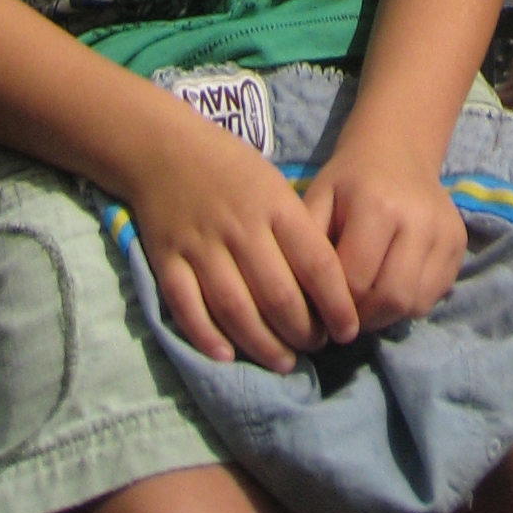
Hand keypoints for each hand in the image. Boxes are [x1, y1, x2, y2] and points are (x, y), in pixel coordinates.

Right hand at [124, 99, 357, 369]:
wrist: (163, 150)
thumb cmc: (230, 170)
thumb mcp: (274, 186)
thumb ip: (296, 230)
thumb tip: (328, 286)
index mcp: (274, 205)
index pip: (316, 263)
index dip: (337, 303)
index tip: (349, 329)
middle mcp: (240, 228)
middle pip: (278, 294)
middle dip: (302, 332)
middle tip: (316, 347)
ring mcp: (200, 246)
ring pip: (235, 308)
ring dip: (263, 344)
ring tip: (284, 362)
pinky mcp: (166, 261)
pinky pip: (187, 307)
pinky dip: (206, 336)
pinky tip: (227, 356)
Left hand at [303, 126, 468, 332]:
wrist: (397, 150)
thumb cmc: (349, 180)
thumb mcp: (318, 201)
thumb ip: (308, 247)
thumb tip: (305, 303)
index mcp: (378, 206)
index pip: (355, 281)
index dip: (334, 304)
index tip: (322, 305)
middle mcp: (419, 219)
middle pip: (390, 298)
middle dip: (363, 317)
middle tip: (346, 314)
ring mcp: (445, 232)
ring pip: (414, 304)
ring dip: (386, 315)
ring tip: (367, 302)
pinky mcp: (460, 244)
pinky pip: (433, 297)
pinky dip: (409, 304)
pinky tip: (391, 286)